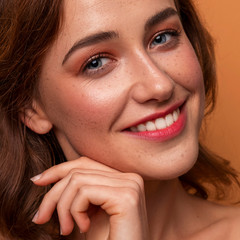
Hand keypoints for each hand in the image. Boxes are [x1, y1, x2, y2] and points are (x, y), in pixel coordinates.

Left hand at [31, 157, 149, 239]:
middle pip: (79, 171)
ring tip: (66, 229)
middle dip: (54, 194)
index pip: (86, 163)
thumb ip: (79, 190)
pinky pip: (85, 192)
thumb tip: (48, 175)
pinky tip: (83, 228)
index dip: (59, 169)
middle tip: (41, 218)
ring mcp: (130, 185)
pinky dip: (75, 211)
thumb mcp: (88, 211)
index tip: (37, 180)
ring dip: (63, 207)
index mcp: (123, 178)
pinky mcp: (126, 197)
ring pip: (78, 180)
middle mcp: (130, 177)